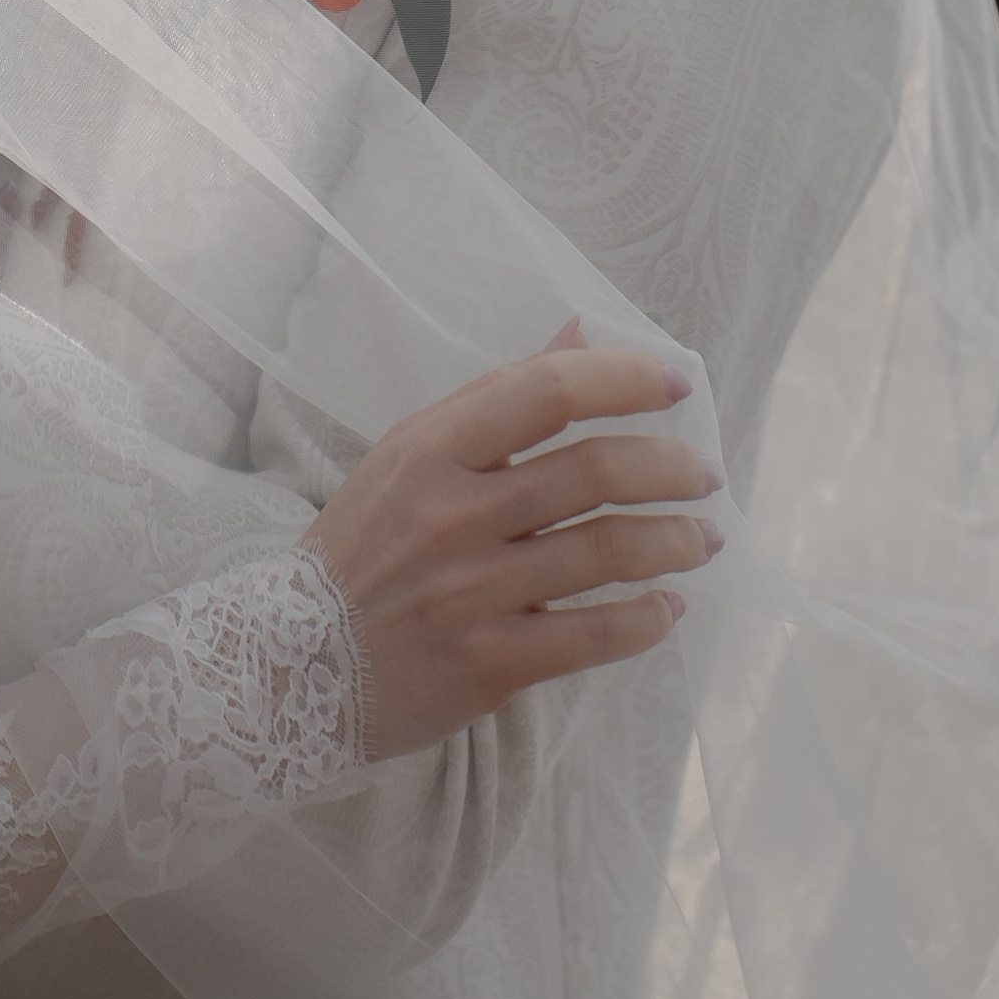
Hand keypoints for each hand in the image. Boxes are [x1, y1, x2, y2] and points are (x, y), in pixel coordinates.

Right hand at [307, 341, 720, 760]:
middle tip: (706, 474)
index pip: (546, 392)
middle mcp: (455, 514)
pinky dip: (646, 618)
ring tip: (704, 539)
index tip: (675, 385)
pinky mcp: (491, 662)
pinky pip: (593, 633)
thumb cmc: (364, 550)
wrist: (291, 665)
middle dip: (671, 468)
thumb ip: (498, 400)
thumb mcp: (411, 456)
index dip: (624, 380)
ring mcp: (474, 591)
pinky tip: (667, 607)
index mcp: (431, 449)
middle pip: (594, 472)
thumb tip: (580, 334)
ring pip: (607, 551)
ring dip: (676, 540)